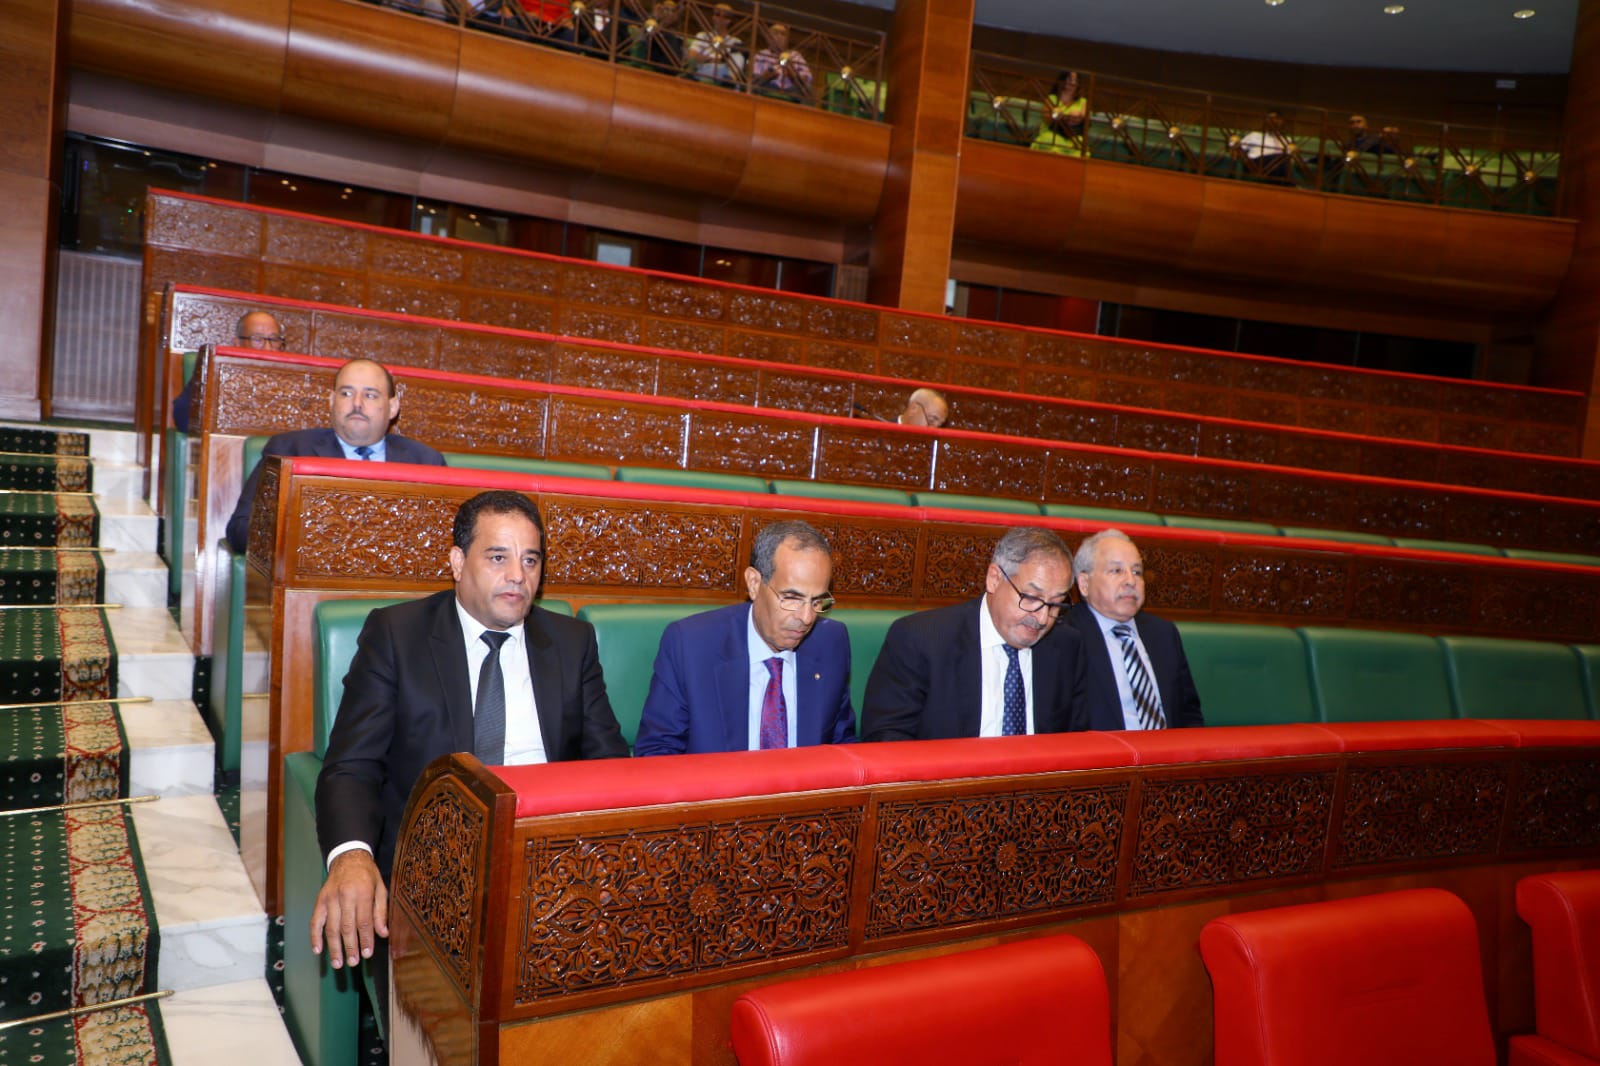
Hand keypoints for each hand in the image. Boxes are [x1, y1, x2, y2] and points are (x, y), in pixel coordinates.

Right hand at [310, 849, 388, 968]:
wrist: (348, 857)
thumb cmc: (367, 874)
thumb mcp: (381, 888)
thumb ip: (381, 911)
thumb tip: (383, 933)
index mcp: (363, 892)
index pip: (364, 921)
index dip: (365, 939)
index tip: (367, 954)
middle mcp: (345, 896)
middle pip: (347, 927)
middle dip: (350, 947)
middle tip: (353, 963)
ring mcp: (330, 898)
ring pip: (331, 927)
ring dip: (334, 947)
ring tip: (338, 963)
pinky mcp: (320, 900)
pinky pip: (315, 921)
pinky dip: (315, 937)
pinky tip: (318, 950)